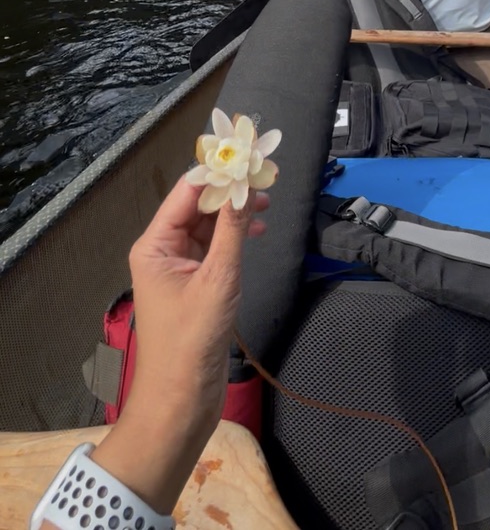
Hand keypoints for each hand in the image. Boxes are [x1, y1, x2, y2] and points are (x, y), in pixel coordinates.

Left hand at [129, 177, 267, 412]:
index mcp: (155, 245)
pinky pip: (212, 249)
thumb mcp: (218, 280)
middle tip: (267, 181)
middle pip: (196, 206)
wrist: (181, 400)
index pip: (187, 192)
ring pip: (206, 226)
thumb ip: (232, 229)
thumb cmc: (192, 341)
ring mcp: (177, 269)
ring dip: (234, 214)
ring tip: (267, 206)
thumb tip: (245, 185)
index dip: (217, 173)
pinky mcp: (192, 286)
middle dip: (229, 192)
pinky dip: (233, 238)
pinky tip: (256, 233)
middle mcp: (162, 251)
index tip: (248, 157)